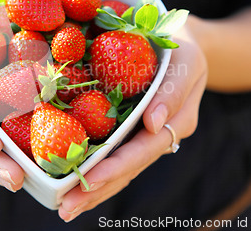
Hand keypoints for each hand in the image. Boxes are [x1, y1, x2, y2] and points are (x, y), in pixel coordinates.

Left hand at [58, 19, 207, 221]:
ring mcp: (143, 135)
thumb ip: (173, 92)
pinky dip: (94, 169)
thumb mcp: (186, 62)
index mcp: (176, 123)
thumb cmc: (182, 48)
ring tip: (64, 206)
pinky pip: (112, 153)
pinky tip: (73, 182)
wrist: (178, 42)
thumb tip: (154, 124)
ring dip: (92, 189)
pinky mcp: (129, 129)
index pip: (142, 151)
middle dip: (97, 189)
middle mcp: (158, 135)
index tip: (88, 181)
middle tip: (65, 208)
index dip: (116, 167)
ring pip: (119, 168)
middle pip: (127, 169)